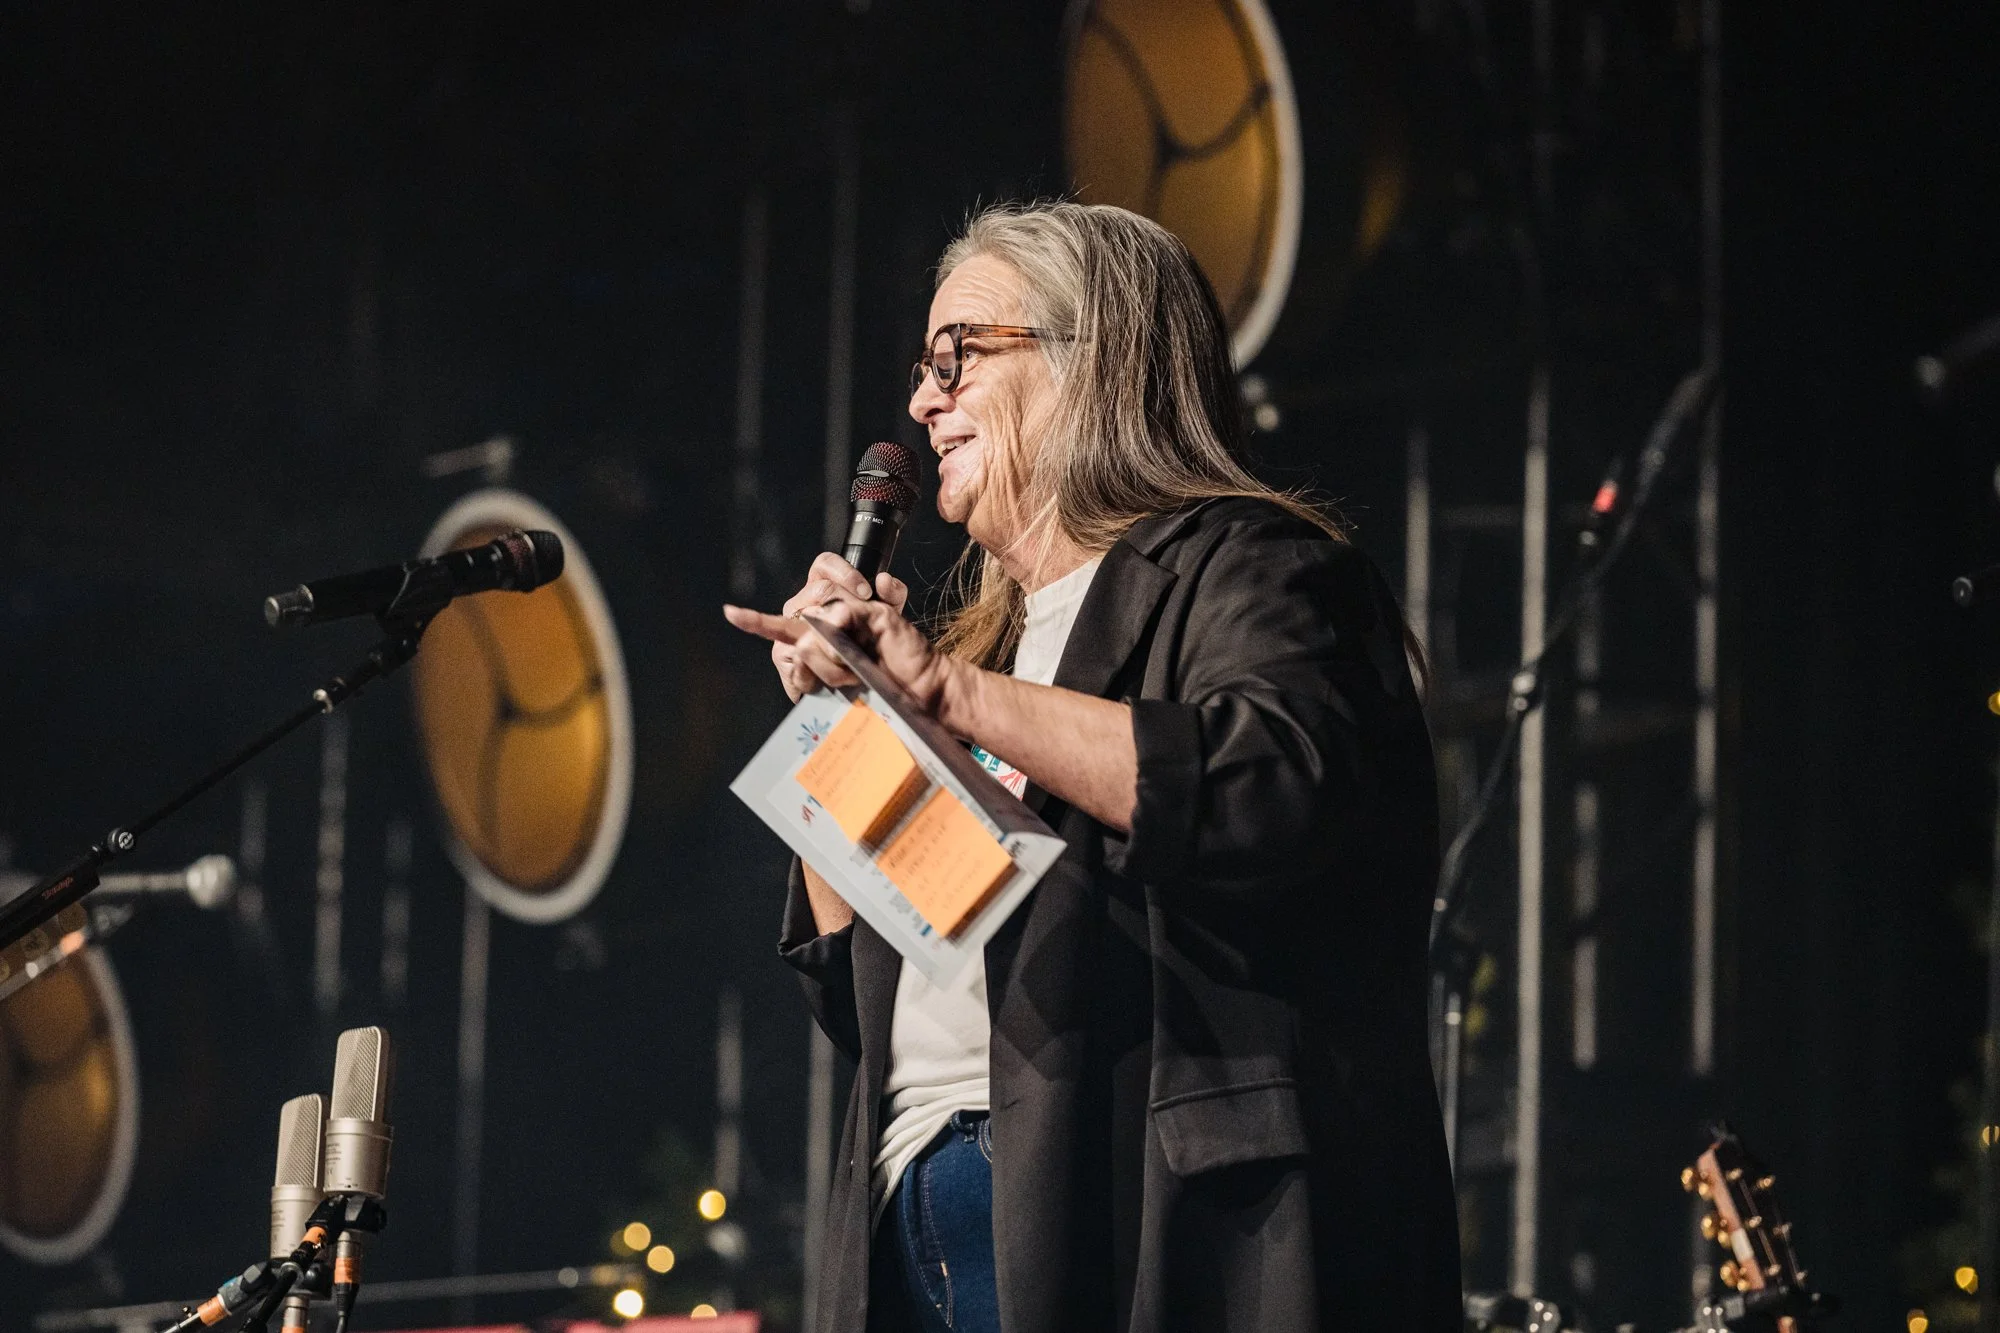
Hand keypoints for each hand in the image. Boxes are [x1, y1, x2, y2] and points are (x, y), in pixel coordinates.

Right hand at [726, 553, 913, 702]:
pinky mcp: (783, 656)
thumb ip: (891, 596)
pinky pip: (791, 655)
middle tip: (860, 630)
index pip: (825, 565)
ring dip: (830, 645)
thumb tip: (884, 580)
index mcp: (826, 588)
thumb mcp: (887, 619)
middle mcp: (804, 603)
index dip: (844, 573)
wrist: (862, 684)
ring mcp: (789, 628)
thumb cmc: (872, 648)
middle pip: (816, 590)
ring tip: (851, 663)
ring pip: (803, 623)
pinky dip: (808, 668)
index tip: (865, 592)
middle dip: (841, 609)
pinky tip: (820, 678)